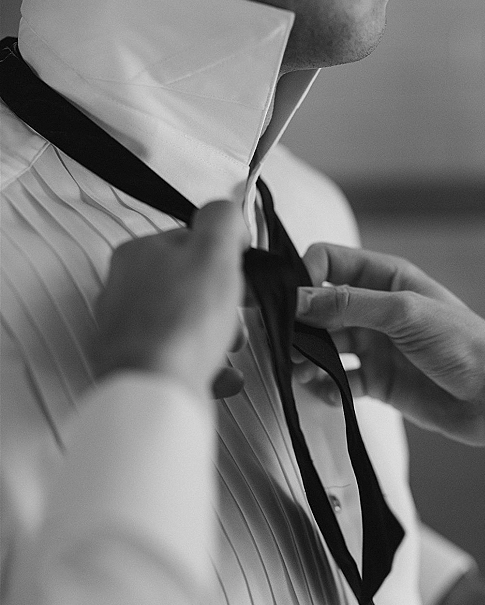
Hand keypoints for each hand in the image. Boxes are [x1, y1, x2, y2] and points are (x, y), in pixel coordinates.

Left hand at [91, 201, 248, 398]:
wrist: (155, 387)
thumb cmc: (182, 321)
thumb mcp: (213, 252)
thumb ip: (222, 221)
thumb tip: (228, 216)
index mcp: (136, 256)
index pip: (184, 242)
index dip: (220, 258)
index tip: (240, 275)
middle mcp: (123, 293)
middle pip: (183, 287)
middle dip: (219, 302)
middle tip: (238, 315)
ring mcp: (126, 335)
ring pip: (181, 327)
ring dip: (215, 336)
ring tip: (231, 348)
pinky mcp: (136, 370)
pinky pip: (177, 363)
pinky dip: (206, 369)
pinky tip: (225, 377)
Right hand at [297, 243, 484, 486]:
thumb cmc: (465, 345)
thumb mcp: (405, 314)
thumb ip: (349, 305)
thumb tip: (298, 299)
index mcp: (386, 278)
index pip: (328, 263)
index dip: (304, 277)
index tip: (289, 303)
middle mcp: (375, 309)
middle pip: (318, 307)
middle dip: (298, 323)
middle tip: (284, 344)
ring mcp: (374, 346)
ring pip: (322, 346)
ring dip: (307, 358)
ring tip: (302, 372)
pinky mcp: (376, 380)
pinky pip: (337, 380)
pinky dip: (325, 388)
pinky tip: (329, 394)